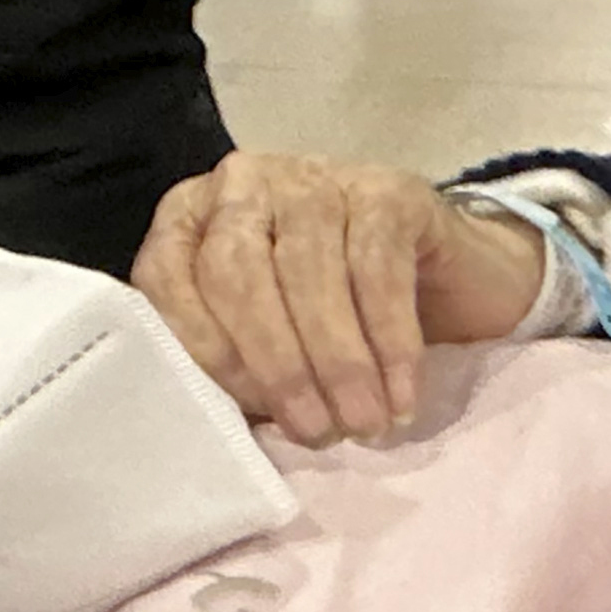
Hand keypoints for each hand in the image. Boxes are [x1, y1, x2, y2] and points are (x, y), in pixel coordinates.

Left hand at [131, 154, 551, 444]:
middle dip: (276, 364)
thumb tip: (231, 429)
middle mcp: (242, 184)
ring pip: (308, 270)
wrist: (442, 282)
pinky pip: (378, 269)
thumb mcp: (267, 341)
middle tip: (317, 432)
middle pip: (236, 271)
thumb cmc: (331, 323)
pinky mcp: (387, 189)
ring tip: (363, 424)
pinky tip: (400, 394)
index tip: (256, 416)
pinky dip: (390, 342)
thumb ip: (235, 365)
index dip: (206, 351)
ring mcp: (314, 178)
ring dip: (338, 362)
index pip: (168, 277)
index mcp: (190, 219)